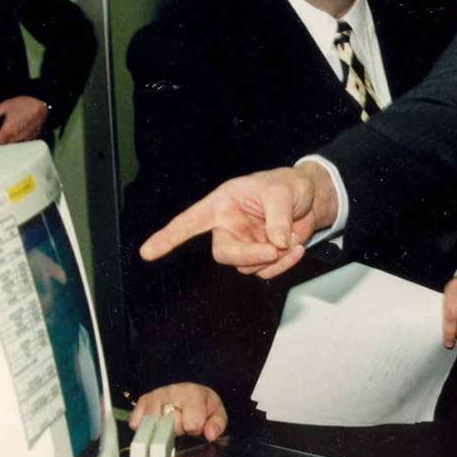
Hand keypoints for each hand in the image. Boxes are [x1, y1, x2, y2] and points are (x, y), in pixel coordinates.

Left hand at [0, 95, 50, 143]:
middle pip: (6, 147)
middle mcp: (17, 136)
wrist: (41, 102)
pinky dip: (19, 141)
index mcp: (8, 130)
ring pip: (15, 146)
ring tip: (6, 139)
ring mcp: (26, 138)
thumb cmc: (24, 103)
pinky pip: (23, 143)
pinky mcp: (33, 136)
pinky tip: (17, 135)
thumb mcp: (4, 106)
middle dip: (0, 146)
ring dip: (9, 144)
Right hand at [129, 382, 227, 441]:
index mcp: (193, 393)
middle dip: (177, 429)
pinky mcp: (144, 400)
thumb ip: (216, 424)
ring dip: (160, 428)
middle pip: (169, 422)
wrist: (191, 392)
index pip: (191, 422)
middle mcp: (173, 391)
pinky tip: (150, 427)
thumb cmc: (202, 404)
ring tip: (169, 424)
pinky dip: (141, 425)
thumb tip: (210, 434)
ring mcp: (157, 395)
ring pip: (152, 420)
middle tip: (181, 424)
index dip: (194, 428)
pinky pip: (137, 416)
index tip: (196, 426)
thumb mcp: (217, 413)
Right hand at [138, 163, 338, 278]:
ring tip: (291, 242)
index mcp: (222, 205)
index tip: (147, 252)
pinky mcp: (260, 256)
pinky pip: (265, 271)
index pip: (190, 222)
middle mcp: (228, 227)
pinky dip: (283, 265)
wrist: (310, 199)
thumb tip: (275, 244)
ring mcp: (244, 244)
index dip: (168, 237)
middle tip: (273, 250)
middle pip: (224, 253)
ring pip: (247, 266)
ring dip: (272, 260)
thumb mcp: (282, 193)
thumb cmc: (288, 186)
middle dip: (248, 255)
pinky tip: (295, 250)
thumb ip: (277, 218)